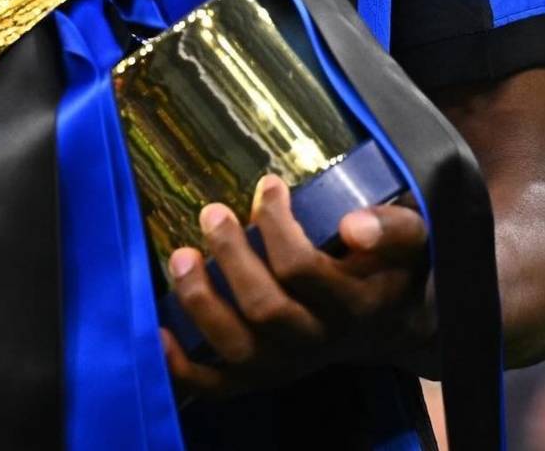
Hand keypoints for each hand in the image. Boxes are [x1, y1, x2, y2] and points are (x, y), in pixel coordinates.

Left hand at [160, 175, 433, 400]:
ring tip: (180, 255)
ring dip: (201, 302)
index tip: (267, 185)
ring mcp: (290, 363)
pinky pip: (220, 386)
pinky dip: (184, 368)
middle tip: (212, 212)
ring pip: (239, 349)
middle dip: (231, 256)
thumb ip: (391, 227)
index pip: (303, 270)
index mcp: (355, 306)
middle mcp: (320, 341)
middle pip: (266, 309)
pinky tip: (159, 331)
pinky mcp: (265, 376)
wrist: (394, 320)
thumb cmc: (391, 263)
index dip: (276, 224)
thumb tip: (353, 225)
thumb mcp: (411, 236)